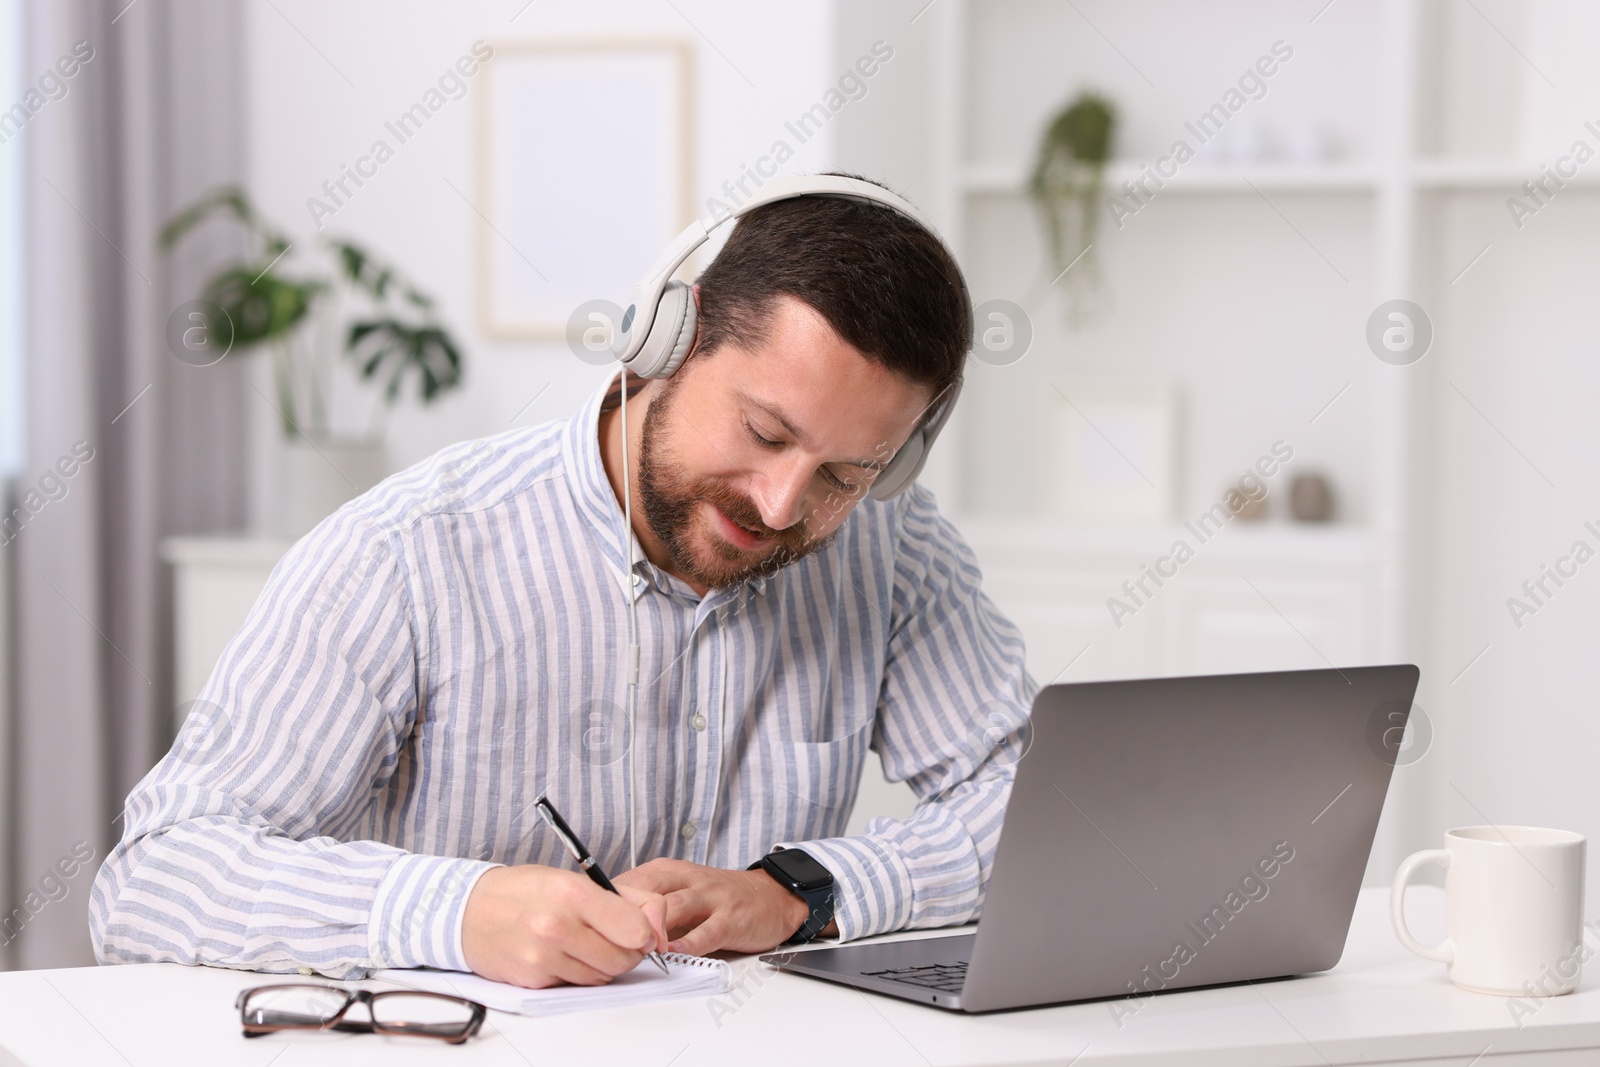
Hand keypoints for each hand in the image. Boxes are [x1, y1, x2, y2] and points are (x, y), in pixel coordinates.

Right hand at [460, 865, 668, 987]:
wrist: (469, 911)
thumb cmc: (526, 891)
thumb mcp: (577, 878)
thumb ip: (630, 898)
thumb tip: (660, 931)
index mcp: (573, 893)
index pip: (635, 929)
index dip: (646, 933)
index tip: (640, 930)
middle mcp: (557, 926)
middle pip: (622, 959)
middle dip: (626, 951)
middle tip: (612, 937)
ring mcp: (543, 956)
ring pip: (602, 976)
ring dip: (602, 964)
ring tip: (584, 942)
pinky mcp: (533, 980)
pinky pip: (576, 985)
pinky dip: (577, 973)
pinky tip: (562, 953)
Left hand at [614, 858, 829, 955]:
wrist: (771, 896)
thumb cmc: (717, 897)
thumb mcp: (679, 889)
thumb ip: (645, 904)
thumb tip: (601, 925)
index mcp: (668, 871)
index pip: (629, 881)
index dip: (605, 903)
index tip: (584, 923)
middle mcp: (688, 879)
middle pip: (647, 891)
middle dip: (623, 914)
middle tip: (600, 937)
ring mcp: (711, 897)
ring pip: (674, 908)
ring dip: (652, 929)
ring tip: (634, 949)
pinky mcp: (731, 918)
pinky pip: (708, 930)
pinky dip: (689, 943)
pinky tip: (674, 954)